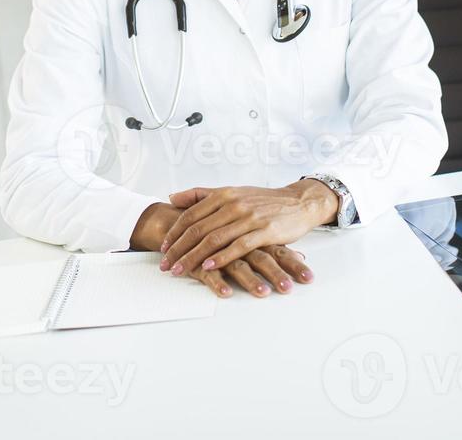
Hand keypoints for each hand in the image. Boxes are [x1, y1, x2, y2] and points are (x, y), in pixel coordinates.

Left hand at [128, 201, 314, 298]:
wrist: (298, 202)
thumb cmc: (262, 201)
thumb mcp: (231, 192)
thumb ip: (201, 194)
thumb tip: (172, 197)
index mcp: (223, 194)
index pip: (191, 215)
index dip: (174, 233)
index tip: (163, 248)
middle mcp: (233, 204)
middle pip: (199, 229)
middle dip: (179, 249)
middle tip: (166, 265)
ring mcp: (249, 217)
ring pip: (215, 239)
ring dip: (194, 257)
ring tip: (181, 270)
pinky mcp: (264, 231)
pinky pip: (238, 246)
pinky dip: (221, 257)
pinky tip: (209, 266)